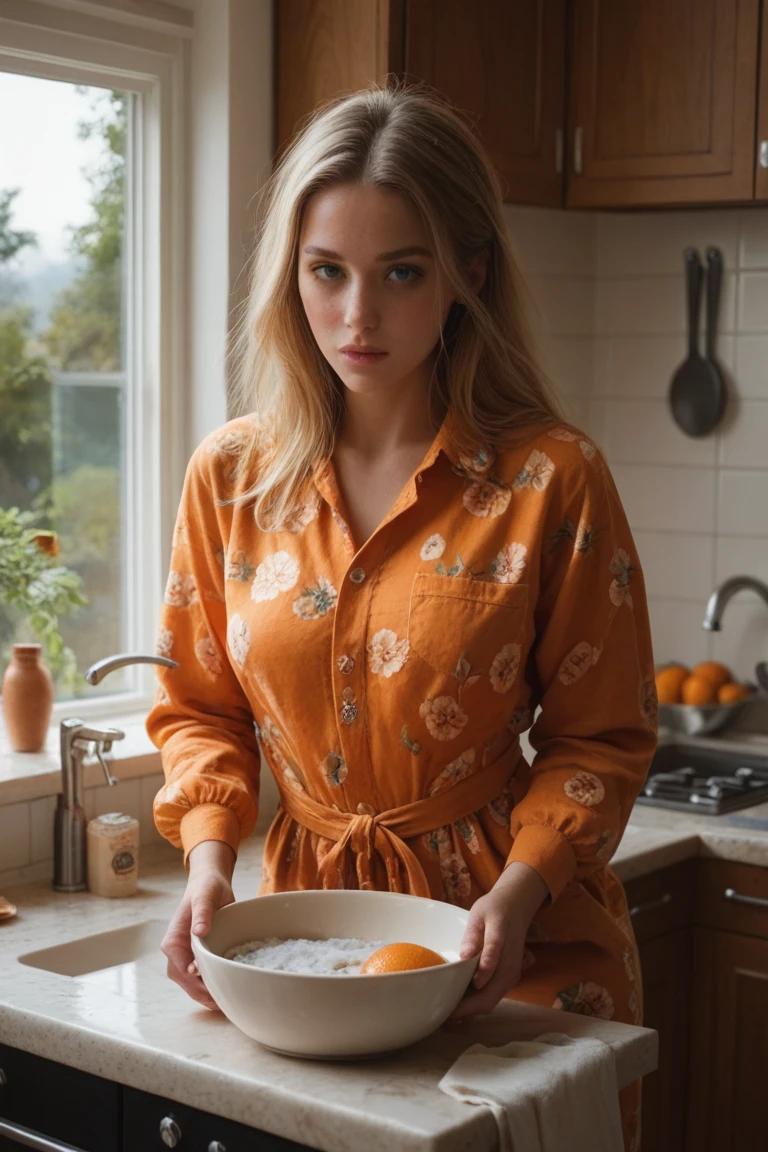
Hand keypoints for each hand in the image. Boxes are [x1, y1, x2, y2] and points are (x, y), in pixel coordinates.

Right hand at [160, 839, 235, 1010]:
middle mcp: (174, 952)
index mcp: (173, 940)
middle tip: (225, 1004)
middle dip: (202, 995)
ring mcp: (183, 957)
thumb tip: (199, 932)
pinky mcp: (194, 958)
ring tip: (225, 1005)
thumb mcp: (205, 896)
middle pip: (185, 982)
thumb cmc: (206, 889)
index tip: (215, 989)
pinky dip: (207, 990)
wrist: (208, 885)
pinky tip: (222, 996)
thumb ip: (202, 912)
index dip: (197, 981)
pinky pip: (196, 980)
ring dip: (205, 996)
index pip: (182, 968)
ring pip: (189, 985)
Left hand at [450, 861, 548, 1019]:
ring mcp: (512, 973)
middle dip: (465, 1009)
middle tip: (441, 1014)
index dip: (476, 976)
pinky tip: (460, 1003)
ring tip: (446, 1012)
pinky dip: (477, 1004)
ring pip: (491, 1001)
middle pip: (490, 996)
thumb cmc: (494, 909)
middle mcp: (510, 963)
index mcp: (501, 939)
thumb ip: (473, 934)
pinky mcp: (510, 978)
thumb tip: (464, 956)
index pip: (491, 957)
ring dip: (470, 1010)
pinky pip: (493, 996)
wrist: (517, 908)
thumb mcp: (479, 913)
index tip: (454, 995)